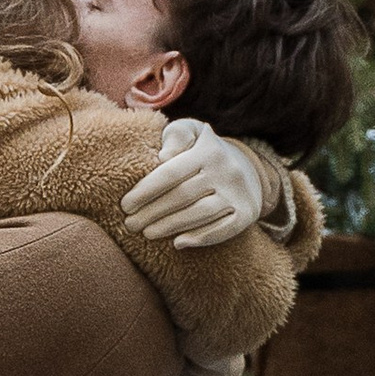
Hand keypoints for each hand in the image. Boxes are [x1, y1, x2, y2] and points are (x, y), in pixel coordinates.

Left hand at [121, 119, 263, 249]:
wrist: (249, 167)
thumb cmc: (204, 149)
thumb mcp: (191, 131)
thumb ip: (175, 137)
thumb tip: (162, 157)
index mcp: (208, 150)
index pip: (171, 173)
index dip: (145, 191)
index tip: (125, 205)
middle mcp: (227, 170)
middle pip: (182, 196)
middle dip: (152, 212)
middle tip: (130, 224)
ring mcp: (239, 193)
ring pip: (200, 214)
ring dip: (170, 226)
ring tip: (147, 233)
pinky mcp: (248, 213)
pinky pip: (223, 230)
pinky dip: (200, 238)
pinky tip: (178, 243)